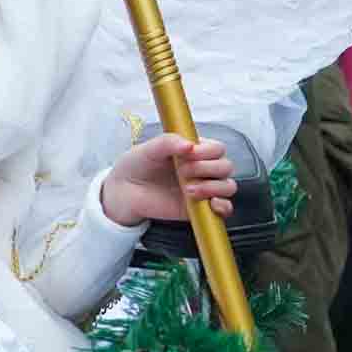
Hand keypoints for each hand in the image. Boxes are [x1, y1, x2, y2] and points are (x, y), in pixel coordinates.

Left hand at [101, 134, 236, 225]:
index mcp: (193, 151)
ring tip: (188, 189)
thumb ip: (167, 142)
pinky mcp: (201, 208)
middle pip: (226, 166)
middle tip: (183, 171)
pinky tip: (210, 204)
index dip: (207, 150)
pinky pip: (225, 209)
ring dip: (213, 187)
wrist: (124, 192)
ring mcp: (203, 189)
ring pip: (228, 186)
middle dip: (207, 168)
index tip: (189, 153)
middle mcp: (202, 169)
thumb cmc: (136, 166)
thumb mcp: (147, 149)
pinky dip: (223, 206)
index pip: (217, 148)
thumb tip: (189, 144)